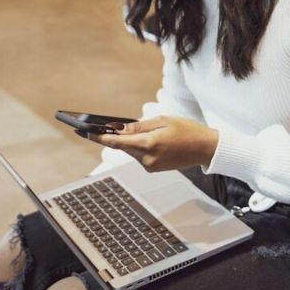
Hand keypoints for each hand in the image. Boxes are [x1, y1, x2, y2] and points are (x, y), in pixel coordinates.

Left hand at [90, 116, 218, 172]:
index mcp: (149, 144)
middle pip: (122, 146)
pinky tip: (150, 139)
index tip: (84, 132)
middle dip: (112, 136)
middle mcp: (147, 159)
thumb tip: (118, 128)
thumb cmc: (186, 130)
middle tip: (96, 127)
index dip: (99, 136)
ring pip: (130, 151)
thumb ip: (138, 126)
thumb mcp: (162, 121)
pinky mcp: (153, 169)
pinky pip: (139, 155)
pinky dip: (139, 146)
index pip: (117, 141)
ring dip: (130, 141)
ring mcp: (150, 166)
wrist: (205, 149)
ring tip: (142, 130)